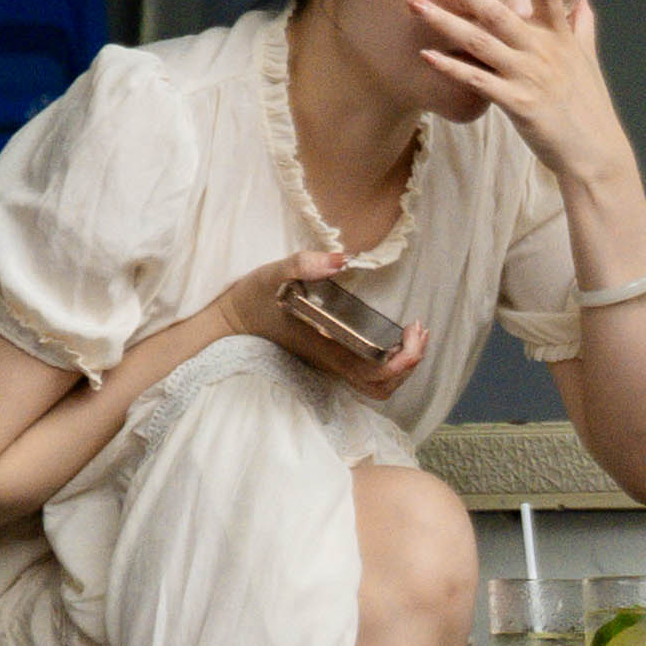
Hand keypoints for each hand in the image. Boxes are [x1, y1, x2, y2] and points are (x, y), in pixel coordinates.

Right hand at [227, 252, 426, 398]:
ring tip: (412, 335)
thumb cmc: (250, 300)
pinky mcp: (329, 360)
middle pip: (383, 386)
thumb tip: (341, 259)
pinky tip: (392, 338)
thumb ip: (301, 265)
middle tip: (418, 331)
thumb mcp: (271, 276)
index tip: (412, 329)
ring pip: (376, 386)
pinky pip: (366, 376)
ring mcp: (330, 365)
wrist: (227, 322)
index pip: (374, 374)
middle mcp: (331, 364)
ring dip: (402, 366)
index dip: (403, 360)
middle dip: (410, 363)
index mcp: (326, 351)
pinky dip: (388, 365)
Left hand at [410, 0, 634, 188]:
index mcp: (560, 39)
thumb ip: (582, 25)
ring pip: (479, 42)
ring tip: (415, 4)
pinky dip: (451, 67)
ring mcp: (528, 76)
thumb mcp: (588, 59)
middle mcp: (542, 52)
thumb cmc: (588, 105)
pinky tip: (427, 55)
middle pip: (498, 13)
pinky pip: (477, 81)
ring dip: (444, 21)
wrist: (593, 151)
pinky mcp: (517, 102)